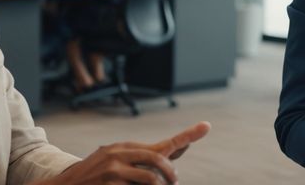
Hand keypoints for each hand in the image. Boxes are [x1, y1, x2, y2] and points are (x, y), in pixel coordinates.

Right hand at [40, 121, 210, 184]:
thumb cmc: (97, 174)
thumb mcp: (118, 160)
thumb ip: (146, 157)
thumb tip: (178, 148)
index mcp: (125, 147)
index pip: (163, 143)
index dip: (188, 136)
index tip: (206, 126)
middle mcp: (120, 154)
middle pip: (159, 161)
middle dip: (170, 174)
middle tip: (173, 182)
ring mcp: (113, 170)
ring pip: (150, 179)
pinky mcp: (108, 184)